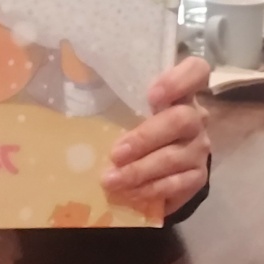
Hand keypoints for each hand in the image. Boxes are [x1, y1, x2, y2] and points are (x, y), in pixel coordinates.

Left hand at [104, 56, 211, 216]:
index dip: (178, 80)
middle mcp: (196, 118)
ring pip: (174, 157)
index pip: (197, 71)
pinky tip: (130, 192)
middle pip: (181, 120)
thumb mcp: (130, 110)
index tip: (152, 96)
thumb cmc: (138, 129)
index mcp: (181, 93)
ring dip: (139, 170)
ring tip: (111, 180)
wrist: (164, 168)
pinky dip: (150, 189)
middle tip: (116, 153)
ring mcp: (199, 148)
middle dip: (145, 138)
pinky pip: (176, 184)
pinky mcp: (198, 176)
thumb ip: (116, 101)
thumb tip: (64, 88)